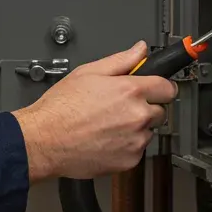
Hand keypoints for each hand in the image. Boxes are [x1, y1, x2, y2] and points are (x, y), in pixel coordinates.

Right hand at [11, 41, 176, 180]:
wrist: (44, 140)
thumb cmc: (61, 108)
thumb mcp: (88, 72)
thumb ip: (121, 60)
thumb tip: (140, 50)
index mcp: (130, 91)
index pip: (167, 88)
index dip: (161, 87)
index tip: (156, 89)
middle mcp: (138, 116)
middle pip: (160, 111)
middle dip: (146, 107)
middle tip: (121, 108)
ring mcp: (135, 140)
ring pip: (148, 132)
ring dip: (136, 128)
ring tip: (108, 125)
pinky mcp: (129, 160)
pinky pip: (137, 151)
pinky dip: (127, 146)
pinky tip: (106, 139)